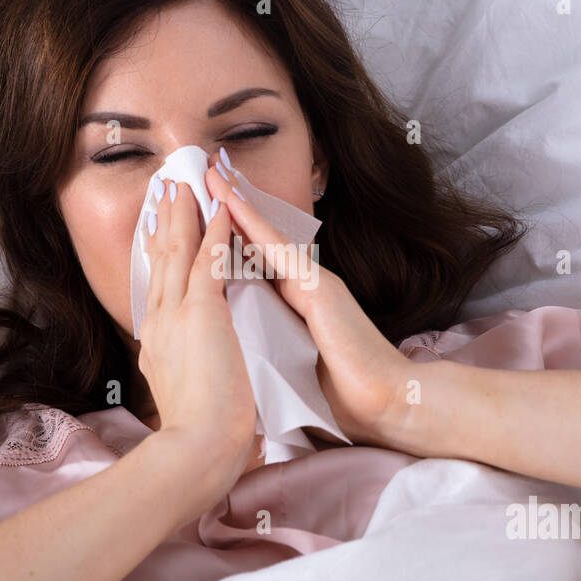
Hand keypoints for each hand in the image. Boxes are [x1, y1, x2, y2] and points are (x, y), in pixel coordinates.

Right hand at [138, 178, 261, 513]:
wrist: (197, 452)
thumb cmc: (198, 439)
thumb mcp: (184, 399)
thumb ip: (185, 381)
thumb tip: (188, 383)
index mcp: (157, 345)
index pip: (158, 290)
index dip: (159, 257)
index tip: (160, 233)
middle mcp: (159, 324)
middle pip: (161, 262)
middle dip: (164, 223)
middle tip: (166, 190)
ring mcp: (177, 316)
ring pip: (179, 252)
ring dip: (184, 214)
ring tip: (187, 182)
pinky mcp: (201, 313)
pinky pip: (208, 260)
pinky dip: (214, 231)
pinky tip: (220, 207)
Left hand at [204, 152, 414, 448]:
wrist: (387, 406)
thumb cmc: (343, 399)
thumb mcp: (292, 370)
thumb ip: (270, 353)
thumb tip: (240, 363)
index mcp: (293, 307)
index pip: (251, 267)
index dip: (223, 242)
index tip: (194, 221)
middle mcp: (301, 287)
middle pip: (254, 244)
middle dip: (224, 213)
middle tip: (194, 182)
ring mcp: (311, 283)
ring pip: (263, 237)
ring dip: (234, 204)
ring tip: (209, 174)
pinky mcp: (319, 287)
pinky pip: (277, 248)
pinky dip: (251, 222)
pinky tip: (229, 200)